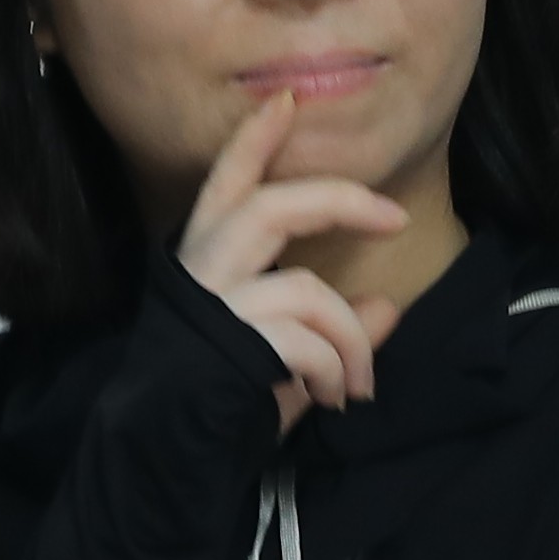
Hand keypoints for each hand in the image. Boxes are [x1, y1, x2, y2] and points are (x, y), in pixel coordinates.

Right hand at [178, 91, 407, 426]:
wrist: (163, 461)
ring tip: (358, 385)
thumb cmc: (223, 408)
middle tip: (395, 214)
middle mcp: (201, 274)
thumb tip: (388, 305)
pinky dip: (336, 370)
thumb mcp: (291, 362)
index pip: (226, 185)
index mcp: (207, 263)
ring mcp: (213, 309)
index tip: (285, 98)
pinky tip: (334, 399)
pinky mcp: (227, 347)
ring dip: (349, 339)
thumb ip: (336, 332)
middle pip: (269, 208)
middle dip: (338, 202)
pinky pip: (307, 342)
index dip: (253, 140)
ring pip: (305, 289)